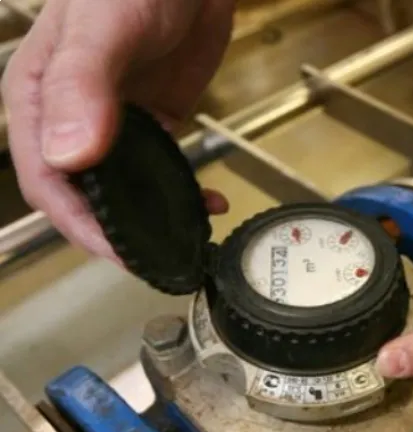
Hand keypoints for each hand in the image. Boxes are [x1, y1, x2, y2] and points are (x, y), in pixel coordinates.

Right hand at [2, 0, 234, 260]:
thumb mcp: (102, 29)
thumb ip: (82, 86)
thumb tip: (69, 154)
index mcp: (40, 102)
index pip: (48, 183)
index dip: (80, 225)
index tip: (120, 252)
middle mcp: (72, 121)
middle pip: (86, 196)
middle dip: (119, 233)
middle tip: (161, 260)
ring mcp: (117, 125)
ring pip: (125, 190)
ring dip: (153, 219)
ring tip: (188, 239)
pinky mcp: (156, 122)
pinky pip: (162, 169)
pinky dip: (182, 192)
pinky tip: (209, 204)